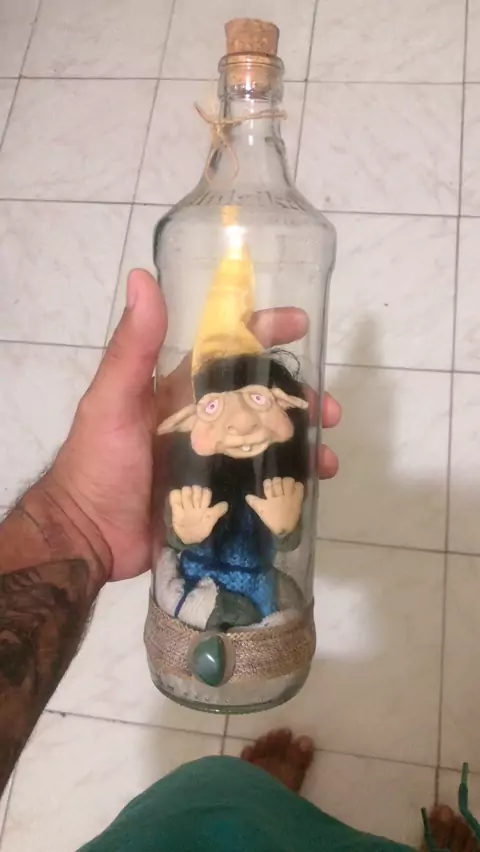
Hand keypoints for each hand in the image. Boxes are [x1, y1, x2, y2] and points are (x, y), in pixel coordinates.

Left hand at [49, 269, 340, 581]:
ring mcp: (211, 461)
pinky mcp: (218, 499)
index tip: (301, 322)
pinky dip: (290, 483)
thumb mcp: (113, 399)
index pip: (227, 350)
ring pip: (268, 443)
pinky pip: (261, 485)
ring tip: (327, 458)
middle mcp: (200, 420)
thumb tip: (142, 276)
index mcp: (179, 391)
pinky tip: (312, 488)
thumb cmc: (98, 462)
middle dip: (299, 399)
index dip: (264, 331)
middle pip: (260, 399)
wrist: (86, 537)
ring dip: (302, 444)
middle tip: (328, 410)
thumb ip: (133, 345)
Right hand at [246, 477, 303, 536]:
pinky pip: (299, 487)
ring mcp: (289, 497)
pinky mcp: (298, 499)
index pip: (267, 484)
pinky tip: (295, 487)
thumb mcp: (261, 511)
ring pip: (288, 481)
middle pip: (277, 481)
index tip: (269, 485)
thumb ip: (254, 502)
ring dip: (286, 481)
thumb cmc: (272, 521)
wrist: (285, 529)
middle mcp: (279, 496)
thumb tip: (247, 496)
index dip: (268, 483)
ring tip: (287, 485)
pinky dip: (297, 485)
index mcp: (270, 499)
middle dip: (276, 481)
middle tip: (278, 485)